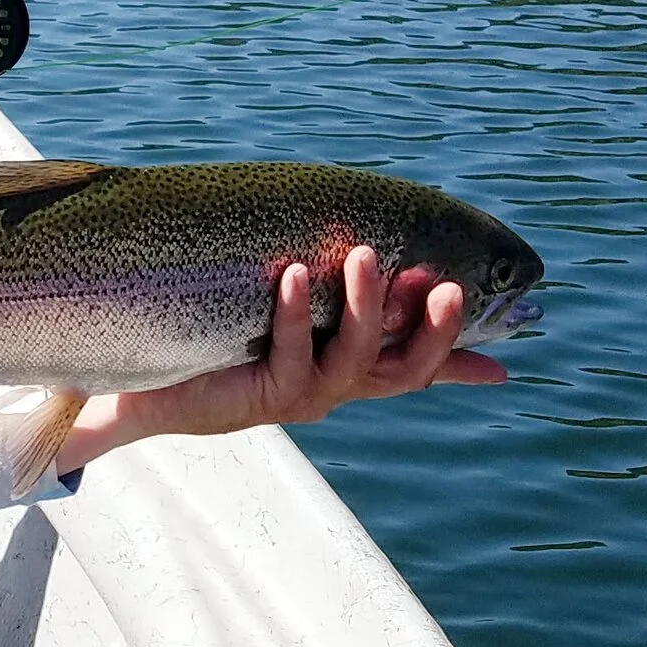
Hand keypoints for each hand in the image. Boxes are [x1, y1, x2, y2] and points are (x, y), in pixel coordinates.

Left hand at [59, 245, 506, 472]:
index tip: (502, 334)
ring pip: (356, 358)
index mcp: (345, 370)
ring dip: (366, 306)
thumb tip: (350, 250)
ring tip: (365, 255)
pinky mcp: (263, 396)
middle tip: (448, 282)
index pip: (418, 364)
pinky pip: (291, 353)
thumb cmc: (210, 342)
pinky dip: (296, 312)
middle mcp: (334, 388)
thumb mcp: (273, 318)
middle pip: (406, 368)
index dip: (459, 352)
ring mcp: (303, 395)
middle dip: (434, 329)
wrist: (144, 389)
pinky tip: (294, 273)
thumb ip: (315, 294)